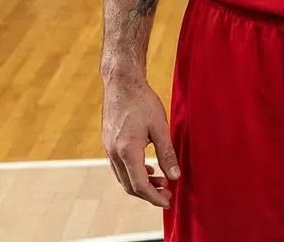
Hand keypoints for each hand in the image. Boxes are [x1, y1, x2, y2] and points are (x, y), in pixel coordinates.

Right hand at [102, 76, 179, 207]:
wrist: (122, 82)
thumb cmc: (142, 101)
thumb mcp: (160, 126)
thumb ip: (167, 153)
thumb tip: (175, 176)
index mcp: (127, 151)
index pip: (140, 185)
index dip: (154, 197)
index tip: (168, 201)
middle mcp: (114, 153)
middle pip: (129, 186)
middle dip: (148, 194)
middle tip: (167, 194)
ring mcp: (109, 148)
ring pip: (123, 177)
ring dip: (141, 184)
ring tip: (161, 181)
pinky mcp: (109, 142)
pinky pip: (120, 167)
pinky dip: (134, 173)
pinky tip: (148, 168)